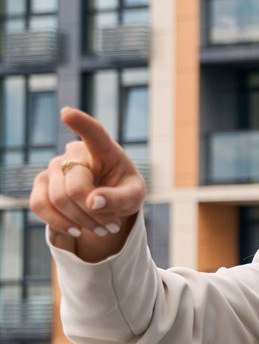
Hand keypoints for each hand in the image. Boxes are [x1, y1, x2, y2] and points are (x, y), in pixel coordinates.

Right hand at [30, 107, 145, 255]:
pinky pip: (39, 205)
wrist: (108, 201)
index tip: (67, 113)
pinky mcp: (41, 183)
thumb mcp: (134, 196)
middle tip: (113, 226)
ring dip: (80, 222)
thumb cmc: (124, 191)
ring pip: (57, 199)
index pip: (93, 133)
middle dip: (94, 213)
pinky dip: (59, 223)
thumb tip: (94, 202)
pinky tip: (76, 230)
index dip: (80, 123)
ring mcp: (54, 166)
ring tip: (102, 230)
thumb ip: (120, 198)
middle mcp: (74, 153)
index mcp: (104, 149)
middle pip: (75, 188)